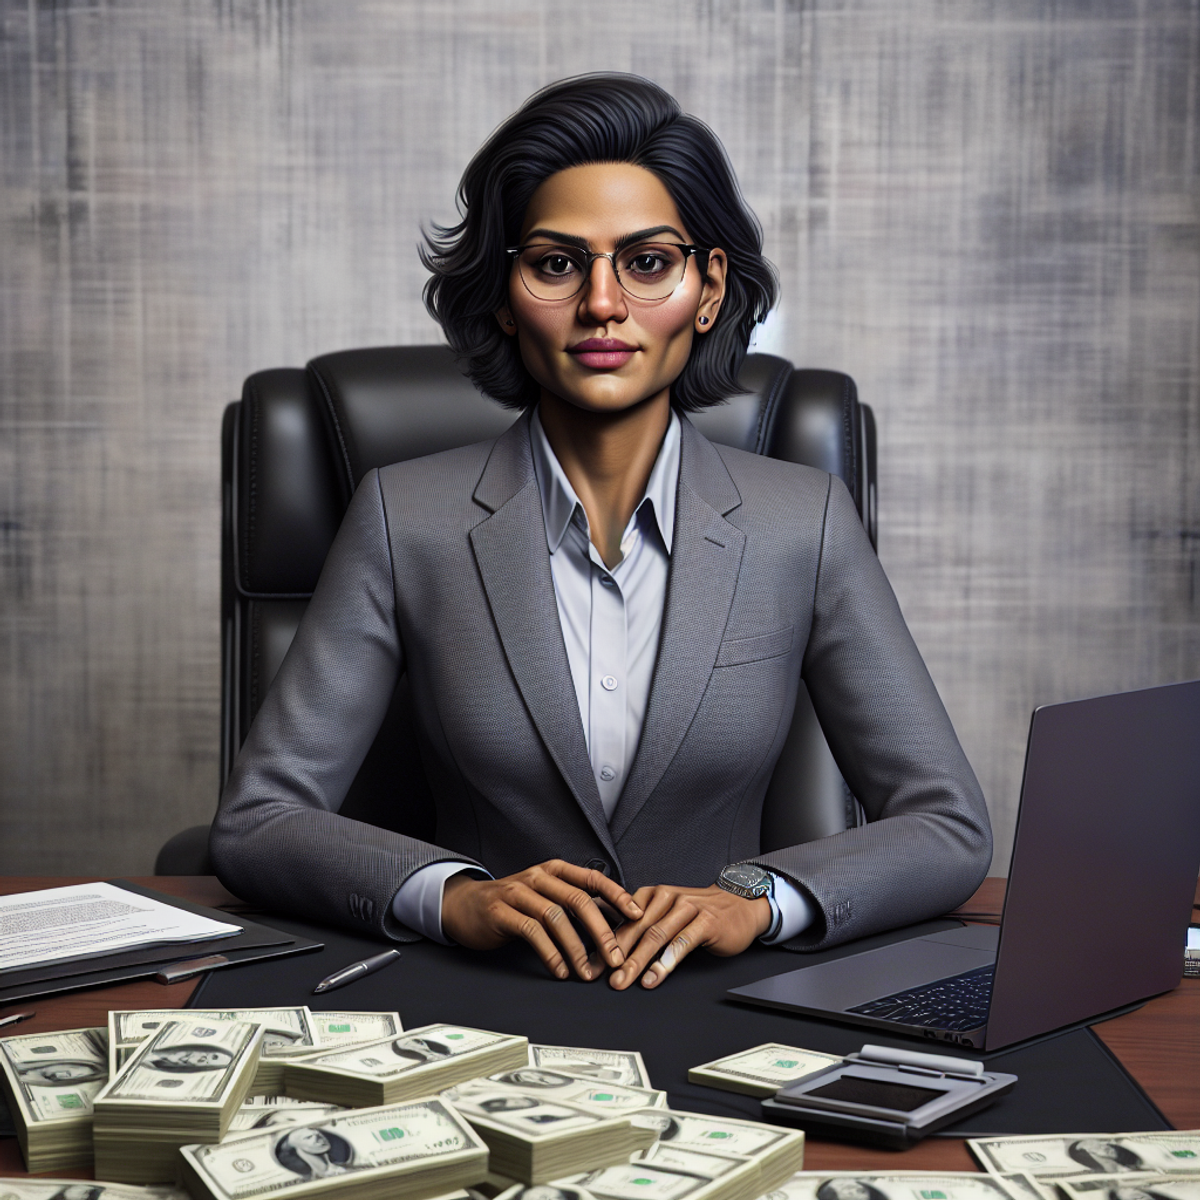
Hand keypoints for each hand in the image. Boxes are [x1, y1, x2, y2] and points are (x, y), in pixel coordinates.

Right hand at [441, 859, 643, 981]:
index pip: (593, 878)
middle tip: (616, 957)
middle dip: (602, 931)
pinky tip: (561, 970)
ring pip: (556, 917)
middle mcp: (538, 876)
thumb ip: (573, 904)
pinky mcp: (501, 912)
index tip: (637, 915)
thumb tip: (615, 922)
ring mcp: (518, 892)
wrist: (465, 905)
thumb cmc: (513, 904)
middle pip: (578, 899)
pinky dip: (550, 953)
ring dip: (576, 948)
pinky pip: (532, 932)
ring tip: (587, 973)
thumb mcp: (545, 896)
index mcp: (554, 870)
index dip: (617, 895)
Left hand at [606, 884, 771, 989]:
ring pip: (656, 936)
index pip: (624, 919)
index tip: (594, 965)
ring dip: (637, 961)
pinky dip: (665, 962)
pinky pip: (681, 943)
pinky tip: (654, 977)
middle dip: (618, 955)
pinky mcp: (706, 921)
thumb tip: (608, 940)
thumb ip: (642, 923)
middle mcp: (667, 897)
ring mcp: (687, 908)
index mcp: (653, 894)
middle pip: (636, 928)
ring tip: (624, 980)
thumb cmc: (699, 912)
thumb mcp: (667, 912)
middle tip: (605, 977)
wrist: (740, 905)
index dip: (606, 943)